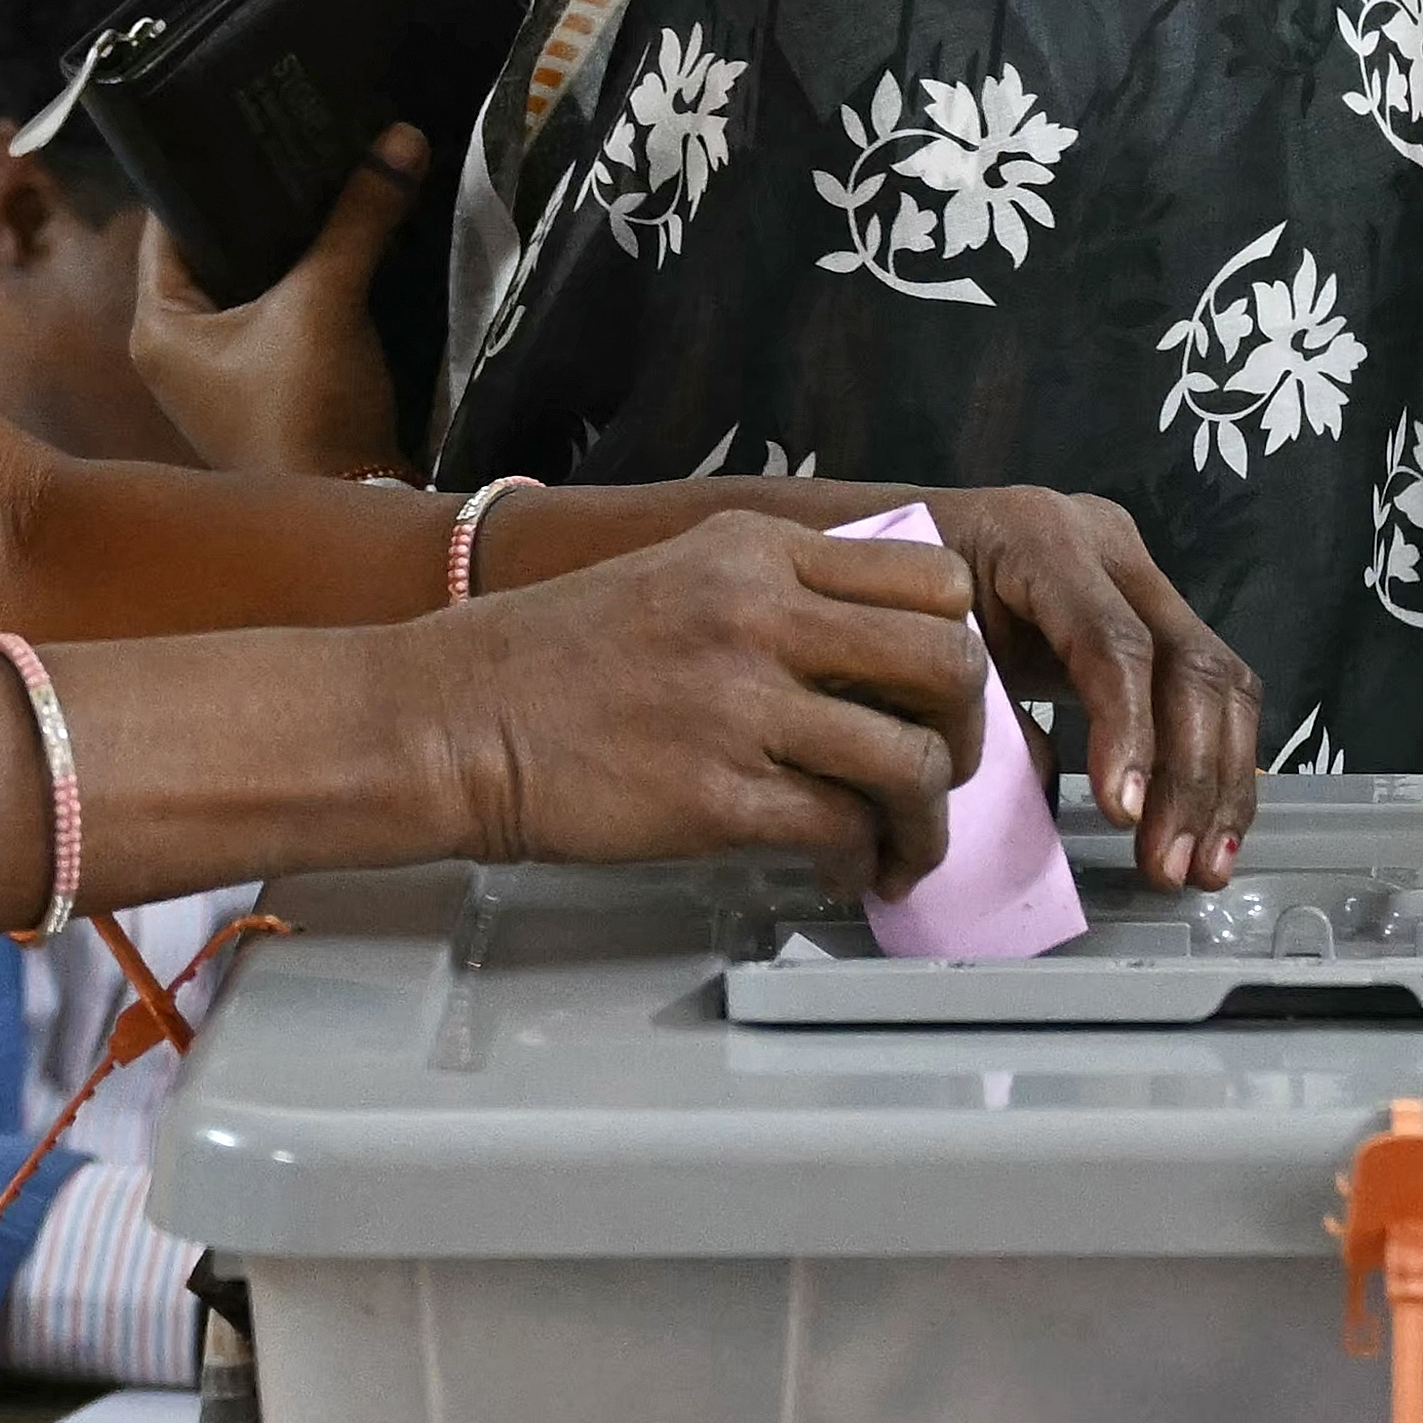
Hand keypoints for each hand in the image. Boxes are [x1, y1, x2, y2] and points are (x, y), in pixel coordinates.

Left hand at [125, 131, 424, 478]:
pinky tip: (343, 243)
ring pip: (249, 285)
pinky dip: (305, 284)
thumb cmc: (306, 406)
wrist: (351, 507)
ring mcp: (220, 376)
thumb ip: (359, 217)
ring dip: (286, 246)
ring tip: (325, 178)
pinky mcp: (264, 392)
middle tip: (295, 143)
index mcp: (157, 327)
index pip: (167, 225)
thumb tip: (400, 135)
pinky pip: (277, 317)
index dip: (203, 173)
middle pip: (211, 252)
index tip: (244, 125)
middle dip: (257, 206)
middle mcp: (176, 351)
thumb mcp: (327, 301)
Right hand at [430, 514, 993, 892]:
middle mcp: (760, 614)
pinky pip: (840, 828)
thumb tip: (873, 646)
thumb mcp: (677, 576)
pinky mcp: (715, 793)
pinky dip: (861, 861)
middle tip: (948, 773)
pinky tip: (843, 871)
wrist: (453, 719)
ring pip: (910, 758)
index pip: (931, 577)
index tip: (943, 690)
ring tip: (903, 847)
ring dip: (926, 820)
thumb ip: (777, 592)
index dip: (959, 642)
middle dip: (969, 732)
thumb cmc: (553, 659)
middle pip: (946, 662)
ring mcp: (739, 704)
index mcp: (757, 551)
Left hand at [910, 484, 1262, 888]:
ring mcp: (1140, 576)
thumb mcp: (920, 645)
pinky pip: (1213, 690)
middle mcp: (1110, 546)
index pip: (1113, 642)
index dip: (1128, 732)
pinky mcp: (1155, 614)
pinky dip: (1218, 765)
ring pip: (1222, 680)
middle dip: (1190, 777)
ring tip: (1202, 867)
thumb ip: (981, 712)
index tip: (1122, 815)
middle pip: (1189, 663)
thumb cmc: (892, 598)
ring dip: (1220, 783)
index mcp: (1041, 539)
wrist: (891, 540)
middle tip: (1170, 866)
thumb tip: (1047, 792)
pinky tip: (1210, 830)